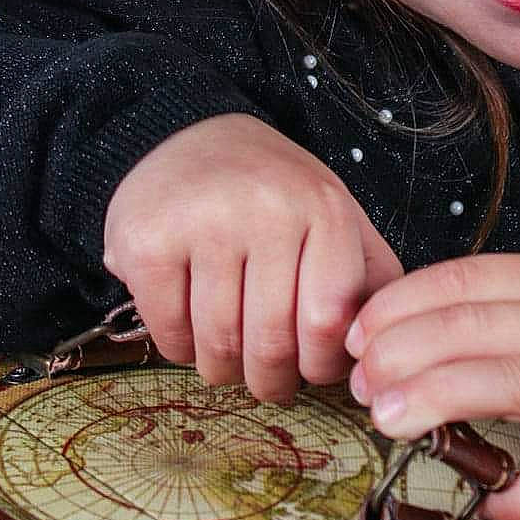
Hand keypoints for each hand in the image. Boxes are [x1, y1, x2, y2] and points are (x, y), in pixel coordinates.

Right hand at [101, 114, 403, 396]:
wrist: (187, 137)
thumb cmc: (271, 192)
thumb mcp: (334, 215)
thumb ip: (368, 277)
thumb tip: (371, 351)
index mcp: (324, 208)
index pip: (331, 323)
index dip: (322, 365)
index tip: (312, 368)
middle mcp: (267, 210)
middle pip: (273, 344)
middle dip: (272, 382)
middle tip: (269, 383)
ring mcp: (203, 224)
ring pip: (220, 346)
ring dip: (224, 370)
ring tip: (229, 357)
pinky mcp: (147, 243)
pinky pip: (170, 334)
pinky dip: (181, 349)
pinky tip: (190, 327)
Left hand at [343, 250, 519, 519]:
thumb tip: (426, 325)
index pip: (462, 280)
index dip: (398, 305)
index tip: (358, 331)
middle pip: (468, 330)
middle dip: (397, 355)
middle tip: (355, 383)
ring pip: (503, 384)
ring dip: (432, 402)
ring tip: (384, 420)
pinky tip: (489, 504)